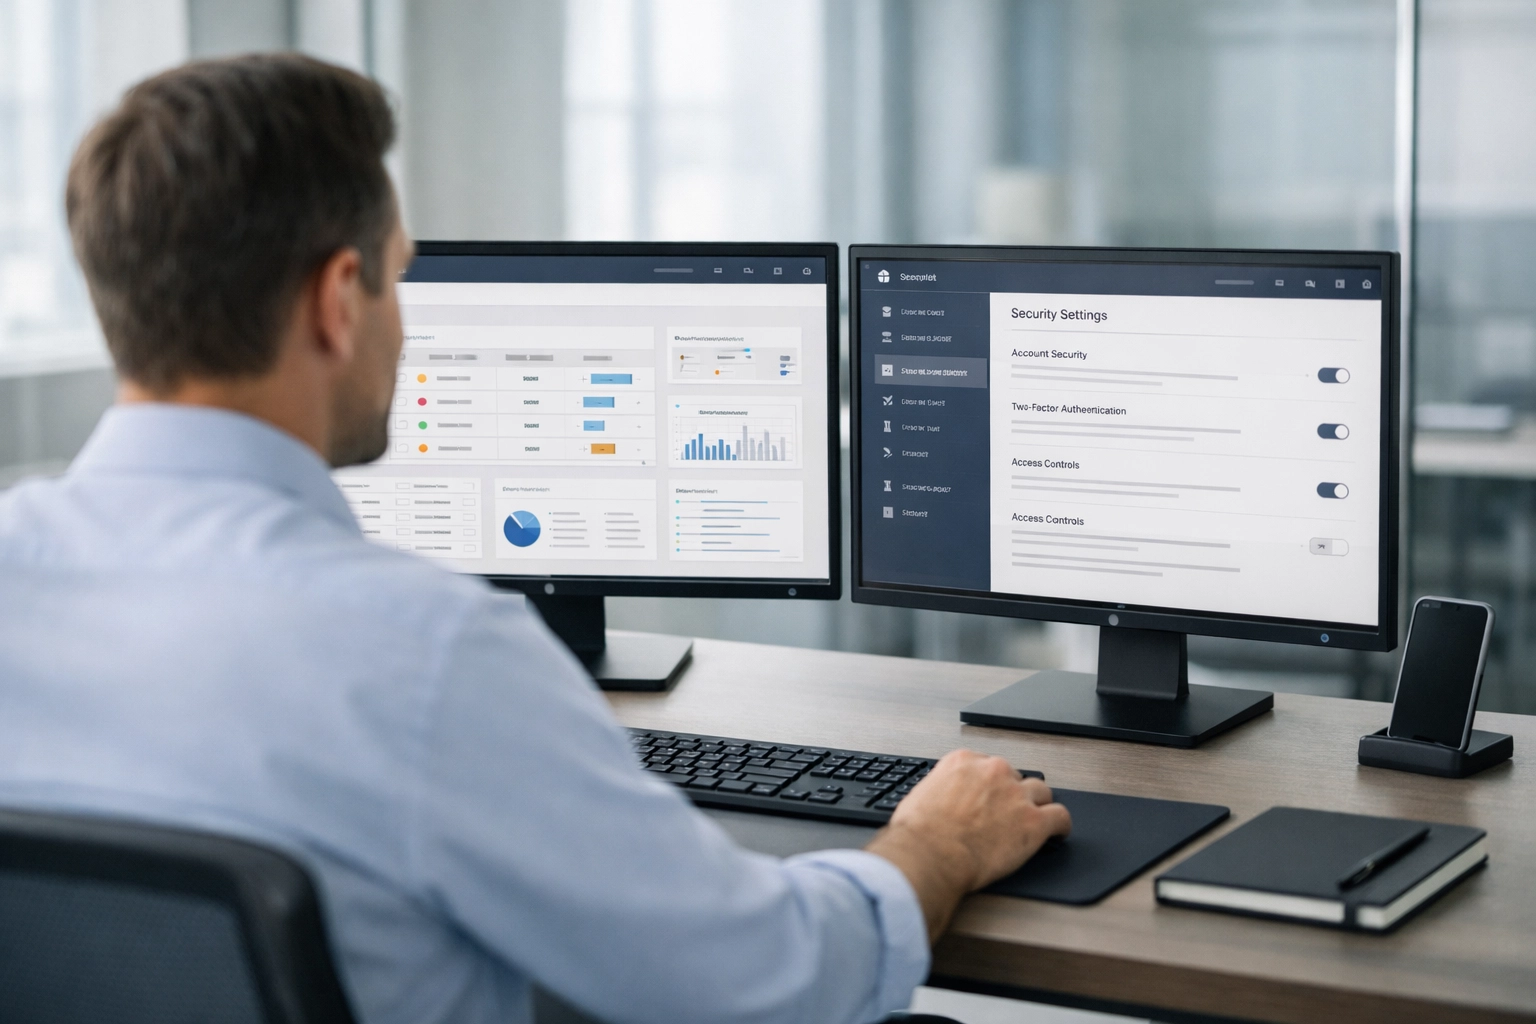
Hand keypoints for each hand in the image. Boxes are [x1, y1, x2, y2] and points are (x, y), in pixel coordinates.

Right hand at [865, 749, 1070, 939]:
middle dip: (1013, 794)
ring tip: (1035, 819)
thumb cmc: (919, 833)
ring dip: (1038, 805)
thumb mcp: (921, 795)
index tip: (992, 796)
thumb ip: (941, 789)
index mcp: (964, 761)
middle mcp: (993, 771)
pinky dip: (1061, 826)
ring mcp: (1016, 795)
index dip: (992, 784)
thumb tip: (943, 799)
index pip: (989, 765)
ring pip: (1042, 792)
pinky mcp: (1033, 822)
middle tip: (1007, 814)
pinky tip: (1057, 833)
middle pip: (1016, 777)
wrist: (929, 855)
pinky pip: (1060, 817)